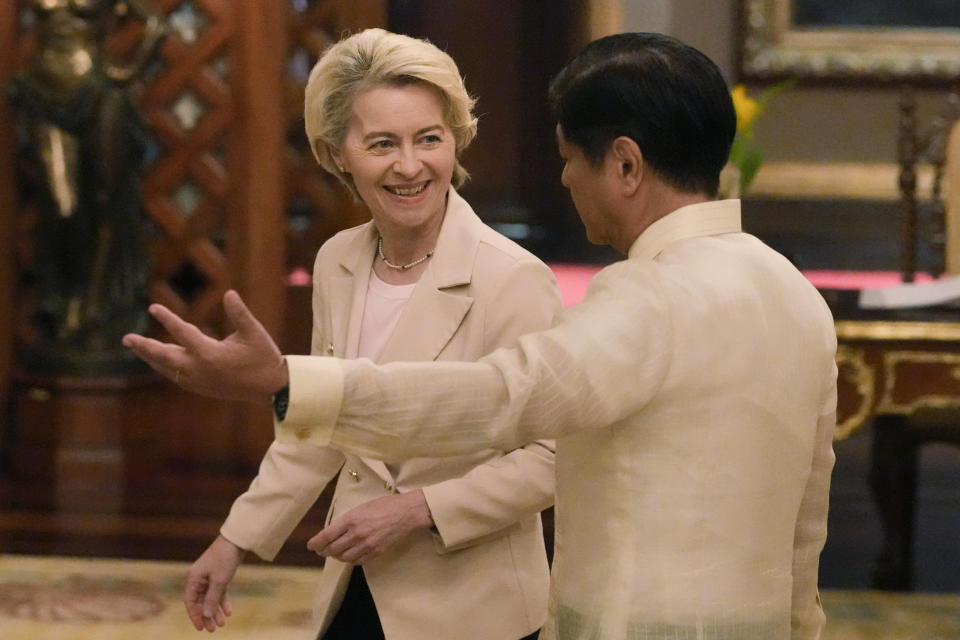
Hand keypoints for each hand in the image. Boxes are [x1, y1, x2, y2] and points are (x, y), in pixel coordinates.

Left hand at [122, 290, 287, 402]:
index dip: (167, 318)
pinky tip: (160, 361)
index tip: (152, 307)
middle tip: (126, 338)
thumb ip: (240, 313)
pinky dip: (165, 367)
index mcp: (210, 354)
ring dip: (151, 358)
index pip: (182, 333)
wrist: (271, 388)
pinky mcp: (202, 388)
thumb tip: (228, 293)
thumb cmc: (264, 357)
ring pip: (168, 369)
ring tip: (138, 347)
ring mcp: (199, 381)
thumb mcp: (254, 333)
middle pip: (164, 356)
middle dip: (144, 347)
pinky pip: (176, 376)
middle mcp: (200, 369)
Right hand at [184, 535, 246, 632]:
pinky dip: (223, 601)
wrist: (237, 540)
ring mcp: (209, 577)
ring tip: (222, 624)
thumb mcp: (219, 581)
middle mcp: (199, 578)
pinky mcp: (219, 575)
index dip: (195, 616)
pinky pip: (219, 592)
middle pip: (201, 602)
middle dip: (207, 616)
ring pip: (210, 598)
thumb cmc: (225, 558)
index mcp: (193, 578)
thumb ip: (212, 599)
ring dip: (215, 610)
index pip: (190, 602)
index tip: (201, 628)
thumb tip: (206, 615)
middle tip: (213, 630)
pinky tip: (228, 611)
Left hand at [307, 490, 433, 564]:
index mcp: (351, 519)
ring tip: (335, 553)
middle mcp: (356, 533)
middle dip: (324, 551)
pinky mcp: (376, 552)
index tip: (311, 546)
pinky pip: (358, 561)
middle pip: (333, 549)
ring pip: (344, 557)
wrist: (407, 513)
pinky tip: (349, 556)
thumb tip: (334, 531)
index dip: (316, 542)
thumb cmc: (386, 505)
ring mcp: (367, 545)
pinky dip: (350, 560)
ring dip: (337, 556)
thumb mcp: (362, 507)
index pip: (327, 535)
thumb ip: (348, 520)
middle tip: (321, 550)